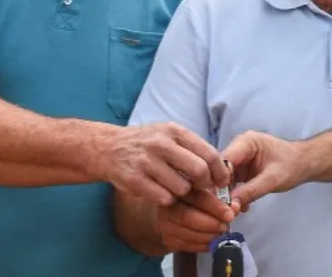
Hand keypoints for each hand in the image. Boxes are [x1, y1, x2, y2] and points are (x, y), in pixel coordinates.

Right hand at [98, 122, 229, 205]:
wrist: (108, 148)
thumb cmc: (147, 143)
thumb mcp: (169, 134)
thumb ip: (192, 147)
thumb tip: (221, 168)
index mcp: (174, 131)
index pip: (209, 153)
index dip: (220, 171)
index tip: (222, 181)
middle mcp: (160, 144)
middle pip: (199, 171)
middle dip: (205, 184)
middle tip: (202, 189)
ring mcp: (146, 162)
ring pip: (182, 188)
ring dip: (183, 193)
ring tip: (176, 188)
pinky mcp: (134, 180)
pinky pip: (163, 198)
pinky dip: (167, 200)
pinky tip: (161, 193)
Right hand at [156, 188, 234, 252]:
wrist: (169, 213)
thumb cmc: (194, 198)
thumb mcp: (207, 191)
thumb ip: (222, 197)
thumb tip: (236, 207)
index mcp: (181, 189)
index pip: (198, 198)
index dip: (216, 207)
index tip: (230, 214)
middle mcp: (169, 206)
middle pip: (189, 217)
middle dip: (212, 224)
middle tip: (225, 226)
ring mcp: (165, 224)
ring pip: (188, 234)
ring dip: (209, 236)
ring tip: (221, 234)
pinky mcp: (167, 239)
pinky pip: (187, 246)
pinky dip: (204, 245)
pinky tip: (213, 242)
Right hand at [221, 131, 309, 212]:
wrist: (305, 163)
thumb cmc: (292, 166)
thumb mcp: (272, 180)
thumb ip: (250, 191)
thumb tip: (230, 206)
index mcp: (246, 142)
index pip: (223, 160)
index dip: (217, 180)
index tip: (216, 200)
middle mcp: (239, 148)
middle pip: (221, 170)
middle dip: (221, 191)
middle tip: (224, 210)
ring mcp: (240, 159)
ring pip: (224, 178)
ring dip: (228, 195)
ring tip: (232, 211)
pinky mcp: (242, 169)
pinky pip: (232, 182)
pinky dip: (235, 195)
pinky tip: (240, 207)